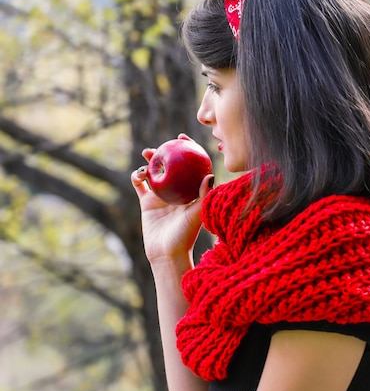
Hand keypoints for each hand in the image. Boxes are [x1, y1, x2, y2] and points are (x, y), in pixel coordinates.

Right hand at [131, 138, 213, 264]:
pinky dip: (137, 176)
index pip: (190, 164)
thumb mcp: (197, 213)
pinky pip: (139, 185)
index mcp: (190, 190)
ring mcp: (161, 195)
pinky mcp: (146, 202)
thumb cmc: (186, 235)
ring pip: (154, 171)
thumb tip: (210, 174)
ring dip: (150, 161)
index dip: (187, 148)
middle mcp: (176, 190)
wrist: (166, 253)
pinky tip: (140, 173)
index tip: (182, 137)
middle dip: (165, 151)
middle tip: (163, 144)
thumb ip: (204, 195)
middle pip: (170, 165)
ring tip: (148, 155)